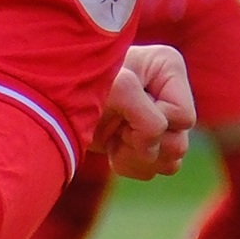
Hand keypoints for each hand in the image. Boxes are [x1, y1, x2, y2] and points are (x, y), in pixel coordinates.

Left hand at [96, 44, 194, 179]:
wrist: (55, 99)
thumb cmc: (85, 81)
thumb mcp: (117, 89)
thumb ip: (146, 116)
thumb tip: (156, 149)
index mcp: (169, 67)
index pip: (183, 117)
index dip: (155, 122)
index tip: (123, 111)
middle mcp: (170, 92)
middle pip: (179, 144)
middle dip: (144, 143)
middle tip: (116, 125)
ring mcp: (162, 119)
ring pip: (170, 162)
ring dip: (135, 157)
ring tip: (113, 136)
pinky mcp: (148, 141)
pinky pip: (153, 171)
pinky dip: (128, 163)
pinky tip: (111, 145)